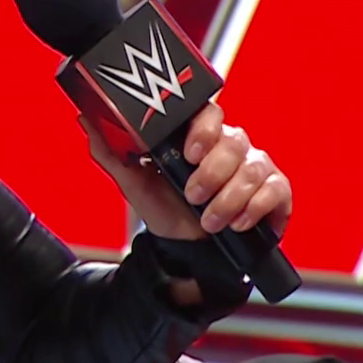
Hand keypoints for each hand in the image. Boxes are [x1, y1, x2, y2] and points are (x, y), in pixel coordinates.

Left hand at [82, 102, 290, 240]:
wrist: (185, 251)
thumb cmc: (164, 208)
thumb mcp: (134, 182)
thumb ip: (111, 150)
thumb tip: (86, 118)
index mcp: (199, 135)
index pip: (210, 112)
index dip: (203, 128)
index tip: (187, 152)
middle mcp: (231, 145)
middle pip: (234, 141)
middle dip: (212, 173)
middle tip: (192, 197)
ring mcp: (256, 166)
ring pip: (253, 168)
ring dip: (229, 199)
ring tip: (209, 222)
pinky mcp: (276, 191)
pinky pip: (277, 189)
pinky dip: (256, 207)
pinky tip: (238, 223)